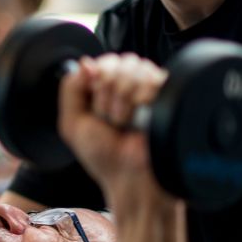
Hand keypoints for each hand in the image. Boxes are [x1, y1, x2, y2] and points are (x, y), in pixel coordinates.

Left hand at [57, 52, 170, 204]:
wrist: (131, 179)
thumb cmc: (104, 155)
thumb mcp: (73, 123)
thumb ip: (70, 89)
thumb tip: (85, 62)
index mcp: (108, 88)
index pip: (101, 62)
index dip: (94, 85)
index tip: (95, 110)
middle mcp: (131, 84)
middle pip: (116, 62)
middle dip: (106, 96)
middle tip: (111, 121)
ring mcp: (152, 88)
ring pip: (132, 68)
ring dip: (121, 103)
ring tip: (125, 124)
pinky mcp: (170, 94)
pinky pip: (152, 78)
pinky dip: (140, 101)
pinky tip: (141, 120)